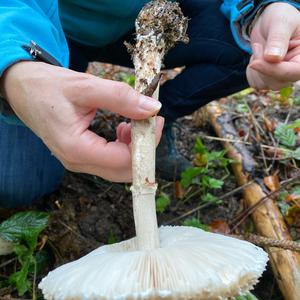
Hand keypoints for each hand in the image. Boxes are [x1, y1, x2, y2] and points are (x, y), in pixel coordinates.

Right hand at [0, 61, 163, 181]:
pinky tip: (123, 128)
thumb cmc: (47, 86)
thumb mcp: (85, 86)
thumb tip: (153, 108)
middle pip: (125, 170)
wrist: (22, 89)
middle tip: (150, 120)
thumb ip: (120, 98)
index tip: (156, 120)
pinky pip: (111, 161)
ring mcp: (79, 162)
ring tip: (134, 121)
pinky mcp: (82, 156)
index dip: (147, 143)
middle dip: (145, 148)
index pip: (124, 160)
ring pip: (120, 167)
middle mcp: (78, 162)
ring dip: (135, 147)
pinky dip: (125, 147)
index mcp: (76, 149)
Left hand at [247, 2, 299, 89]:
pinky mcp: (270, 79)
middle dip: (261, 66)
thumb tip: (273, 58)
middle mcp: (296, 70)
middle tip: (258, 46)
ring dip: (255, 69)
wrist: (268, 23)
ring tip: (259, 49)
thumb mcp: (281, 22)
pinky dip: (251, 73)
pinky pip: (256, 84)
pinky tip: (256, 58)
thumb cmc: (279, 18)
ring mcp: (282, 77)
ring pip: (265, 84)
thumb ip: (278, 39)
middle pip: (277, 82)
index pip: (293, 72)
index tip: (254, 63)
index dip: (272, 70)